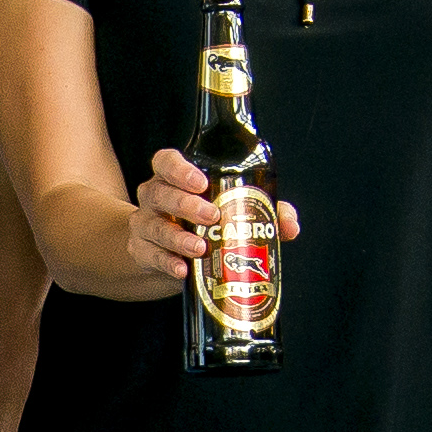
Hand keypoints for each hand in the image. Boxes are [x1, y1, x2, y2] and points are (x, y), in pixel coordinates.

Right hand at [126, 147, 296, 294]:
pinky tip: (182, 269)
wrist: (165, 256)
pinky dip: (167, 263)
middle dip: (186, 205)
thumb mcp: (228, 212)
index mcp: (173, 179)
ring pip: (154, 226)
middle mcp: (155, 197)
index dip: (180, 170)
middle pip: (160, 193)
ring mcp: (145, 225)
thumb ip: (262, 213)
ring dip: (178, 237)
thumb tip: (289, 225)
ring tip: (200, 248)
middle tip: (213, 216)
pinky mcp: (142, 253)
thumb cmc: (201, 224)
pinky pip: (150, 256)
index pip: (166, 162)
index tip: (201, 183)